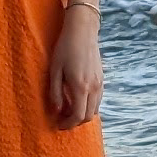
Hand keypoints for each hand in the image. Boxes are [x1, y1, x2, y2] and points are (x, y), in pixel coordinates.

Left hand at [49, 3, 103, 125]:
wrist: (82, 31)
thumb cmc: (65, 48)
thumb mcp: (55, 70)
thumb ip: (55, 93)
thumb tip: (57, 111)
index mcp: (80, 87)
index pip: (78, 116)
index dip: (68, 124)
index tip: (58, 124)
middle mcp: (93, 88)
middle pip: (88, 116)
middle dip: (75, 121)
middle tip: (61, 118)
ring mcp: (100, 83)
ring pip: (95, 109)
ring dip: (82, 113)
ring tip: (68, 108)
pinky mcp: (102, 78)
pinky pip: (98, 99)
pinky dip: (88, 105)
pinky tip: (77, 98)